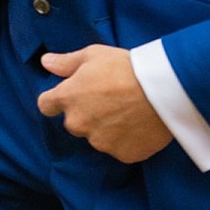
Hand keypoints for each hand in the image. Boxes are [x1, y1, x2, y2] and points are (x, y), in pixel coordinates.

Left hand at [38, 44, 172, 163]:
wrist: (163, 90)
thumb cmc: (126, 68)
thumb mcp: (93, 55)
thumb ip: (65, 62)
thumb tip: (46, 62)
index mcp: (67, 98)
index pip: (46, 105)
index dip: (55, 100)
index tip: (68, 96)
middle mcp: (79, 123)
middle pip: (73, 122)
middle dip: (85, 114)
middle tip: (107, 100)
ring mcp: (100, 142)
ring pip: (96, 137)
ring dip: (105, 128)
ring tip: (127, 112)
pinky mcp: (123, 154)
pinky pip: (119, 149)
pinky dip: (126, 140)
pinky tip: (138, 125)